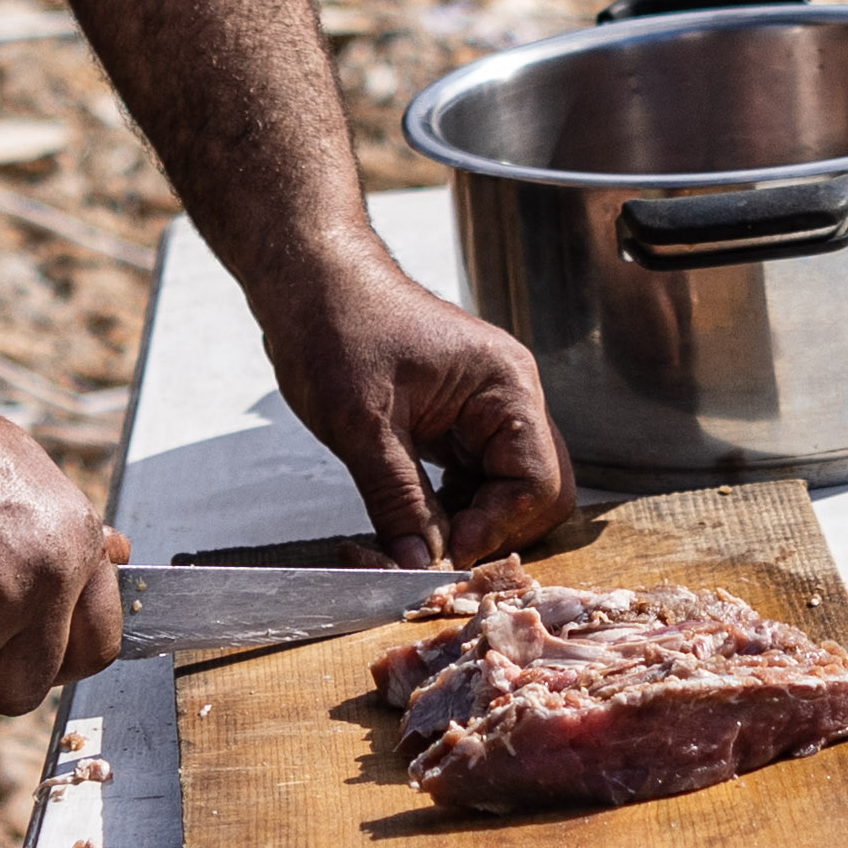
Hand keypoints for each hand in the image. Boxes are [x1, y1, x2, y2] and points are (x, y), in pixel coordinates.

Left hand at [257, 244, 571, 571]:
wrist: (308, 282)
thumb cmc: (338, 327)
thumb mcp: (362, 426)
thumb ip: (397, 500)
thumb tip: (419, 565)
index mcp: (505, 386)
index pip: (539, 482)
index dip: (497, 527)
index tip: (445, 552)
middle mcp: (509, 397)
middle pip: (539, 490)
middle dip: (495, 528)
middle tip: (439, 548)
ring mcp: (485, 409)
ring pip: (507, 490)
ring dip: (471, 520)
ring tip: (418, 533)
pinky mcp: (456, 421)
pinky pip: (476, 479)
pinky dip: (452, 506)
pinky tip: (415, 513)